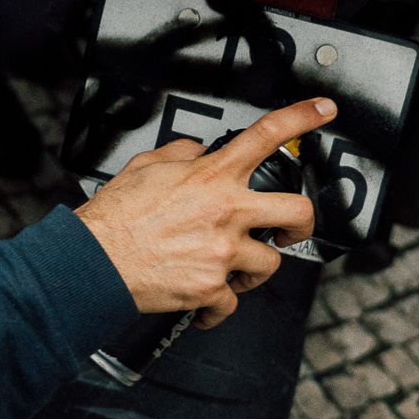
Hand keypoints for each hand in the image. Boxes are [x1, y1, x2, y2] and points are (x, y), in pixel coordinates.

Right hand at [75, 98, 335, 327]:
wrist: (94, 260)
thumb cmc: (114, 217)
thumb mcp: (145, 166)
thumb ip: (180, 155)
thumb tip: (197, 151)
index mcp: (212, 177)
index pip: (267, 135)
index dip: (303, 117)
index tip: (323, 111)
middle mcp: (226, 212)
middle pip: (297, 212)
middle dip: (301, 223)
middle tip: (290, 229)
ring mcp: (223, 252)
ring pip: (269, 264)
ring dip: (253, 269)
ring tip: (230, 270)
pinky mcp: (212, 288)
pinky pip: (231, 303)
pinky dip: (218, 307)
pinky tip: (204, 301)